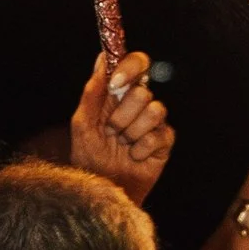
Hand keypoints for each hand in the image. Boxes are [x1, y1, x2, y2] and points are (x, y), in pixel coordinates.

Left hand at [69, 49, 173, 200]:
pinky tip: (133, 157)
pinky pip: (158, 136)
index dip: (130, 67)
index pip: (136, 64)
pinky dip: (140, 149)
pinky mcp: (165, 141)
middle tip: (111, 131)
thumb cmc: (90, 157)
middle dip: (122, 115)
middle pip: (144, 91)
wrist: (102, 190)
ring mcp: (154, 122)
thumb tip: (102, 59)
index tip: (114, 84)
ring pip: (155, 110)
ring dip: (132, 132)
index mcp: (119, 93)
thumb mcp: (83, 124)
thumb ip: (92, 92)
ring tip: (122, 145)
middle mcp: (139, 104)